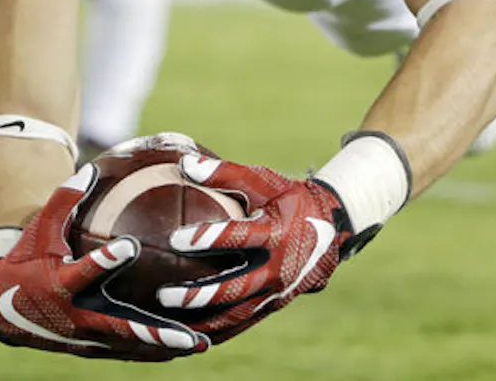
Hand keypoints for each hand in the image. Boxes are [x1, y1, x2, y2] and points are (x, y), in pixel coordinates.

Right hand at [0, 164, 207, 360]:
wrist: (2, 306)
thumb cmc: (27, 258)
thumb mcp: (39, 229)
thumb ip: (64, 200)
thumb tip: (91, 168)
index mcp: (60, 283)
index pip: (84, 271)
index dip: (105, 261)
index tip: (129, 246)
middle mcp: (75, 315)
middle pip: (118, 326)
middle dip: (152, 331)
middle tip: (186, 332)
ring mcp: (85, 337)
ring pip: (129, 344)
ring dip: (162, 345)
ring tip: (199, 343)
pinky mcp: (91, 346)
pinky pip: (127, 349)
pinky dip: (155, 349)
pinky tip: (186, 343)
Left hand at [156, 153, 367, 343]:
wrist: (331, 229)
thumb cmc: (288, 199)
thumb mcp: (264, 181)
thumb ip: (226, 173)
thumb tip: (184, 163)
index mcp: (276, 232)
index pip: (239, 236)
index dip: (208, 238)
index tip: (175, 239)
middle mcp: (278, 267)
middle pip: (235, 287)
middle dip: (199, 294)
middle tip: (164, 295)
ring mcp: (277, 291)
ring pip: (237, 313)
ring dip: (203, 319)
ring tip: (168, 319)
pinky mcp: (274, 305)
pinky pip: (242, 322)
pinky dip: (216, 329)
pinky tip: (187, 331)